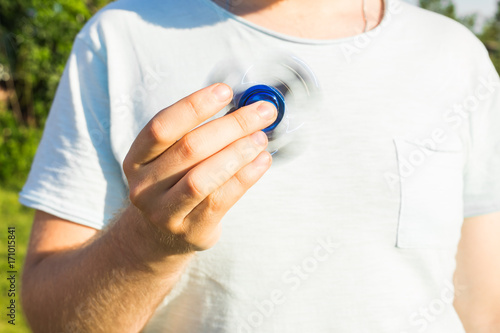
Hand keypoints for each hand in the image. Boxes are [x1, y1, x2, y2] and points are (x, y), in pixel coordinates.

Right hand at [123, 83, 276, 251]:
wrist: (161, 235)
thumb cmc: (174, 184)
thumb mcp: (170, 159)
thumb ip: (196, 134)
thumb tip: (243, 107)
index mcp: (136, 159)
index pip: (161, 126)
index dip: (194, 106)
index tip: (225, 90)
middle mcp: (144, 186)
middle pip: (189, 149)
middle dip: (231, 126)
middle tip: (261, 112)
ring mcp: (164, 212)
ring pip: (204, 177)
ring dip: (238, 153)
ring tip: (261, 138)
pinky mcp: (191, 230)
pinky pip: (222, 199)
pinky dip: (246, 177)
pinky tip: (263, 161)